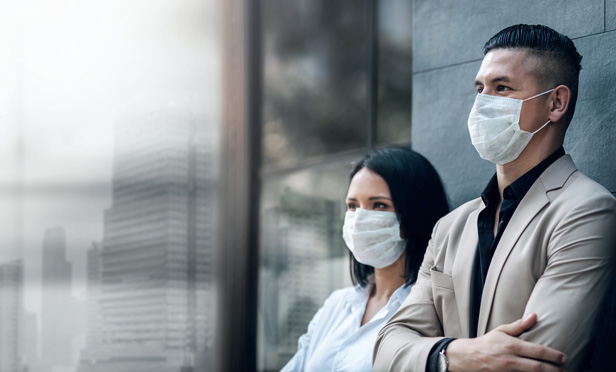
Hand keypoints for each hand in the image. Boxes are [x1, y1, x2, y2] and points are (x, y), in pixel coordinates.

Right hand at [446, 313, 566, 371]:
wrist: (468, 357)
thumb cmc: (487, 343)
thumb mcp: (501, 331)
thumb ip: (519, 325)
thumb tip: (535, 316)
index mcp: (511, 345)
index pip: (537, 351)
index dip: (553, 355)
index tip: (563, 357)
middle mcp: (510, 360)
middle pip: (538, 367)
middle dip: (554, 369)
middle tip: (565, 370)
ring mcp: (507, 371)